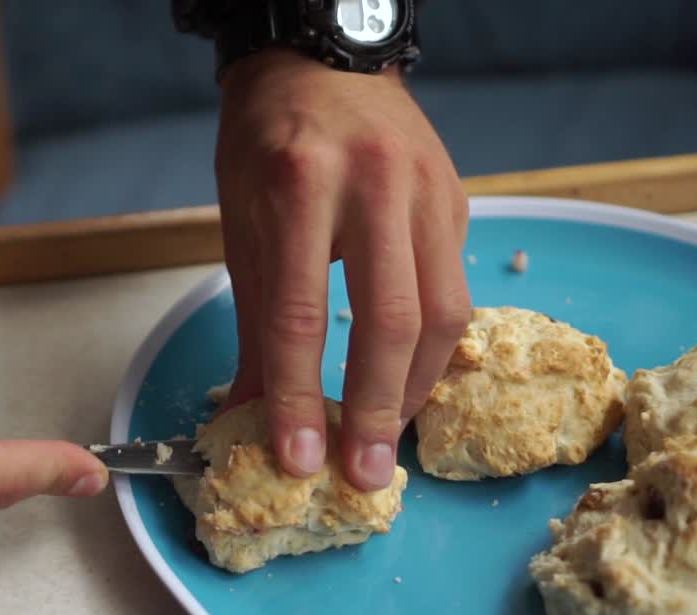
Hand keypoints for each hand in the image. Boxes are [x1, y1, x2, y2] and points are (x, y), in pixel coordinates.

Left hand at [216, 49, 470, 490]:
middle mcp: (374, 186)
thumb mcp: (240, 223)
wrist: (321, 58)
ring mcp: (427, 191)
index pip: (300, 314)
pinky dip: (434, 345)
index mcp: (300, 186)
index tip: (296, 458)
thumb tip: (247, 416)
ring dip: (416, 386)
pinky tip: (410, 378)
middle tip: (365, 474)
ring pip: (444, 312)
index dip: (299, 396)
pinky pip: (456, 288)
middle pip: (393, 321)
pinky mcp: (456, 201)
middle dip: (378, 409)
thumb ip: (253, 323)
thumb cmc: (266, 142)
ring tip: (388, 433)